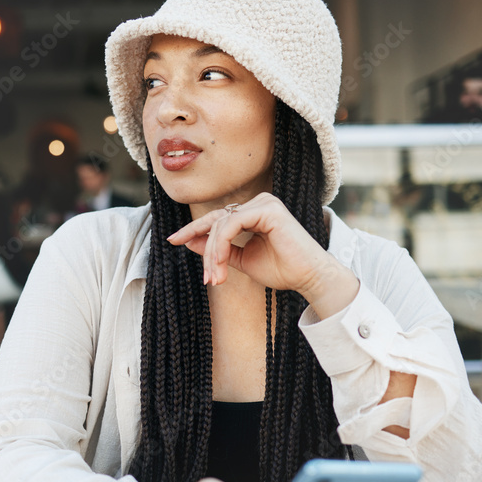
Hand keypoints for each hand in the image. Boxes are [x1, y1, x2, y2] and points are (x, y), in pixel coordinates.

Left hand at [166, 192, 358, 317]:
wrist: (308, 278)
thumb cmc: (282, 270)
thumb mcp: (242, 260)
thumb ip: (219, 250)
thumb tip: (190, 242)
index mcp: (254, 212)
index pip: (217, 218)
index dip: (193, 230)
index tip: (173, 241)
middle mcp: (259, 203)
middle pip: (216, 222)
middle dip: (205, 250)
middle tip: (207, 277)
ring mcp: (264, 203)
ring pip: (221, 224)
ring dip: (214, 254)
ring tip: (217, 277)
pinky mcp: (268, 209)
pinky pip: (231, 225)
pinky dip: (222, 246)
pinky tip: (222, 264)